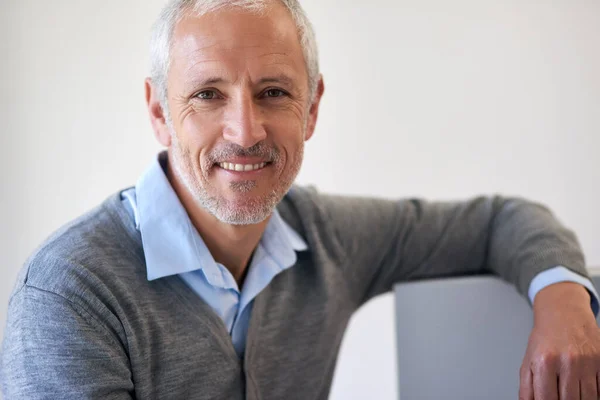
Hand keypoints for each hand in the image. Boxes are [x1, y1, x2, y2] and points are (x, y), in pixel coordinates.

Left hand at [520, 282, 599, 399]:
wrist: (564, 313)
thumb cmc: (545, 339)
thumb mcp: (528, 361)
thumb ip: (527, 387)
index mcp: (544, 362)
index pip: (546, 399)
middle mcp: (567, 361)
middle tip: (560, 397)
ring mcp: (587, 361)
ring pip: (588, 398)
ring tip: (571, 394)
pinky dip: (594, 394)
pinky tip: (584, 391)